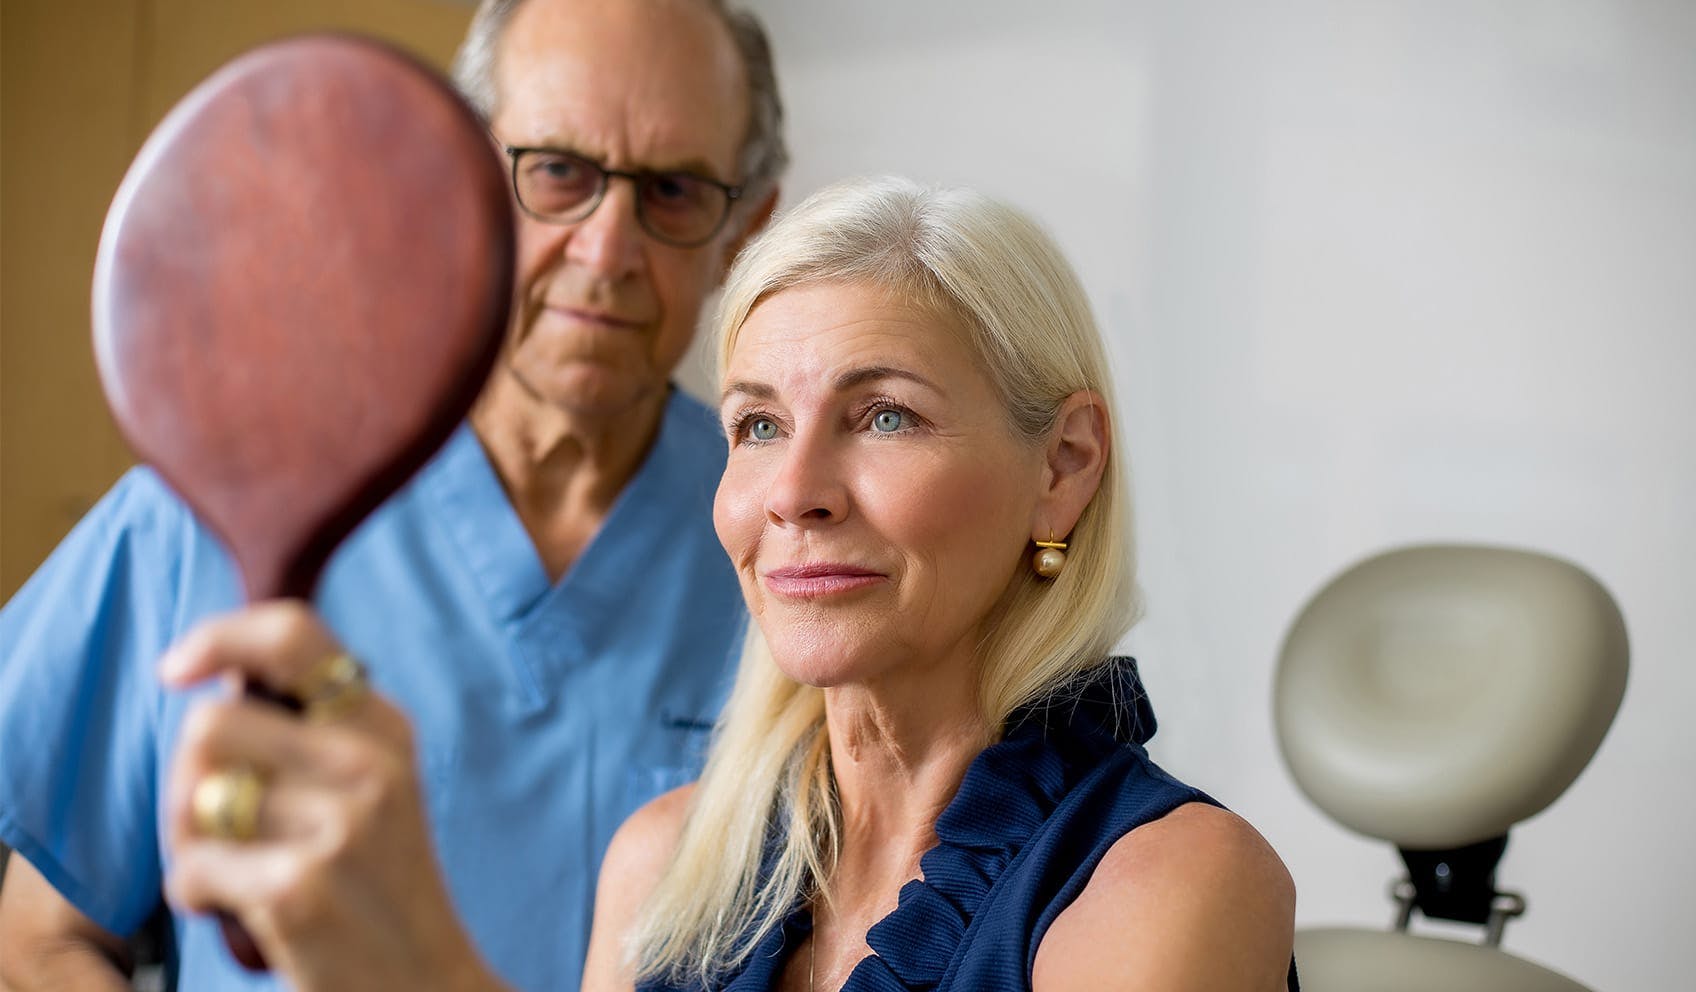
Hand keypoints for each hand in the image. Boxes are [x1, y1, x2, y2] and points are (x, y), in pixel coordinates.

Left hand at [160, 601, 500, 991]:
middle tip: (215, 824)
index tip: (176, 668)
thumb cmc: (379, 887)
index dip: (218, 637)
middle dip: (186, 778)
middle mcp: (368, 763)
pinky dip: (197, 896)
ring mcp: (338, 824)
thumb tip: (215, 679)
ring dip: (187, 841)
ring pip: (193, 797)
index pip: (293, 633)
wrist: (427, 981)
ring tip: (231, 870)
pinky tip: (241, 911)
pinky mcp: (299, 886)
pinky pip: (191, 870)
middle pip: (210, 723)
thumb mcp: (375, 787)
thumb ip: (312, 731)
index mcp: (385, 727)